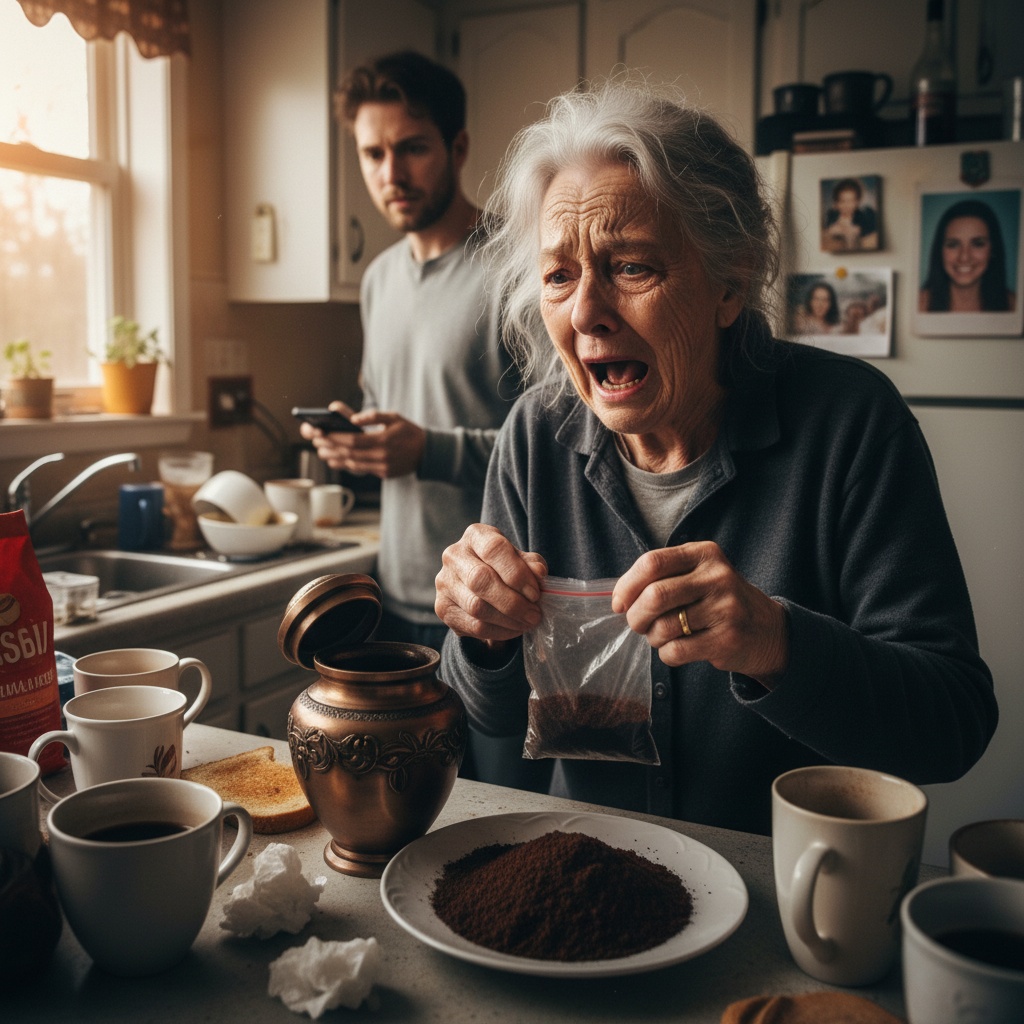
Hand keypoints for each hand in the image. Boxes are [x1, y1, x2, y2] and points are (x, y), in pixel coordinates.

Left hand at [299, 402, 425, 478]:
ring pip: (352, 464)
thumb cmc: (409, 431)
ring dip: (334, 457)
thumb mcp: (395, 417)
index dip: (334, 437)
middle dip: (329, 446)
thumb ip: (374, 416)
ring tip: (320, 449)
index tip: (320, 431)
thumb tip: (353, 419)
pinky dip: (346, 465)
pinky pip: (360, 470)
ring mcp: (383, 467)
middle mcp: (382, 456)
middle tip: (314, 439)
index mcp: (384, 440)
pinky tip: (335, 459)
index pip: (353, 440)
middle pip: (349, 453)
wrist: (428, 453)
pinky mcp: (383, 474)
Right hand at [435, 524, 547, 644]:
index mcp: (475, 535)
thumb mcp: (521, 560)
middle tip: (534, 615)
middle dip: (514, 602)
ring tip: (527, 623)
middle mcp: (454, 555)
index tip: (536, 593)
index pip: (494, 549)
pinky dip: (499, 631)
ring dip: (508, 620)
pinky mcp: (443, 608)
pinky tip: (513, 629)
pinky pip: (473, 625)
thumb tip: (539, 573)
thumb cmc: (504, 567)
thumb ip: (531, 564)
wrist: (479, 585)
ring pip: (477, 607)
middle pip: (481, 580)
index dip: (517, 573)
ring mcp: (444, 582)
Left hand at [611, 541, 788, 686]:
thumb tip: (618, 599)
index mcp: (704, 554)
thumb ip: (661, 577)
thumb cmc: (716, 600)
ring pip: (663, 627)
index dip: (627, 586)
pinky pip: (676, 651)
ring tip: (662, 636)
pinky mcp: (727, 639)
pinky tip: (677, 649)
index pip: (652, 563)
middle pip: (654, 596)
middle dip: (636, 616)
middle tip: (637, 624)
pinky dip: (666, 654)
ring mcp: (725, 608)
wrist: (765, 629)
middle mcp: (717, 577)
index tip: (619, 603)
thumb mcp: (696, 574)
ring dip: (652, 637)